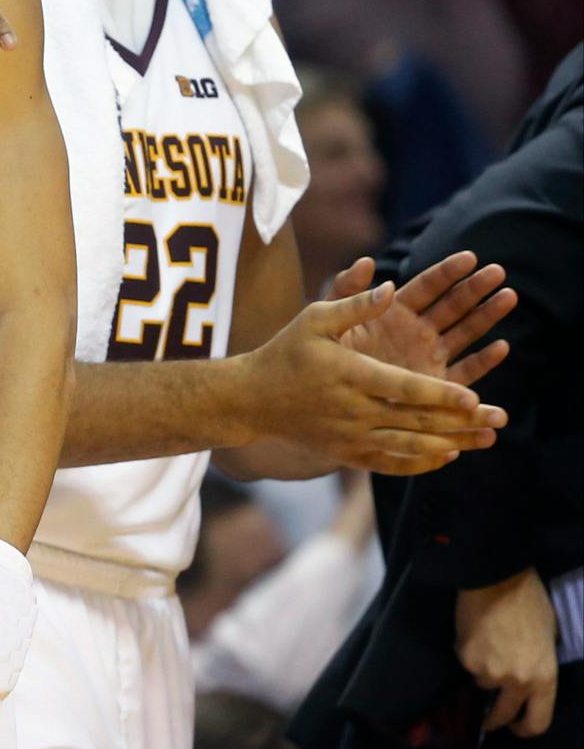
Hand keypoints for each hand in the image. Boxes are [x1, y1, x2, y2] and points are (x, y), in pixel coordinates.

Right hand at [243, 280, 504, 476]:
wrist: (251, 399)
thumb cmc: (286, 352)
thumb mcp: (315, 318)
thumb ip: (355, 302)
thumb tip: (393, 285)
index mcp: (350, 375)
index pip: (404, 389)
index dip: (441, 395)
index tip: (473, 398)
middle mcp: (353, 410)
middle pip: (417, 421)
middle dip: (460, 422)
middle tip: (496, 419)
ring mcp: (350, 436)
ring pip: (410, 445)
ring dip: (452, 445)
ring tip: (485, 440)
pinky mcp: (346, 453)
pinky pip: (391, 463)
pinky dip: (421, 463)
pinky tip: (448, 456)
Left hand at [332, 252, 514, 387]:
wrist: (319, 394)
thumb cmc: (319, 352)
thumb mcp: (327, 317)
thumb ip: (346, 290)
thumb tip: (367, 261)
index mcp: (394, 311)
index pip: (426, 286)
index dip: (447, 272)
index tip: (470, 257)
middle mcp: (416, 330)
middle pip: (452, 305)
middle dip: (475, 288)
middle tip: (498, 272)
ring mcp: (428, 356)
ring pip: (464, 332)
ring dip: (487, 315)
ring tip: (509, 296)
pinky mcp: (435, 384)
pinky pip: (464, 370)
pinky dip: (483, 360)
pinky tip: (501, 346)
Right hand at [457, 569, 558, 737]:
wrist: (496, 579)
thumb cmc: (530, 603)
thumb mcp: (550, 639)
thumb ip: (540, 664)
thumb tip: (529, 675)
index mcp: (545, 678)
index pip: (537, 722)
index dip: (525, 730)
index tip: (516, 728)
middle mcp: (517, 682)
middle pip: (503, 714)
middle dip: (495, 720)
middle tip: (490, 719)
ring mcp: (489, 672)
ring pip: (482, 683)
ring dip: (483, 672)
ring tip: (486, 649)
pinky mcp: (466, 659)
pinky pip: (467, 664)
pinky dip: (469, 654)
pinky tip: (475, 635)